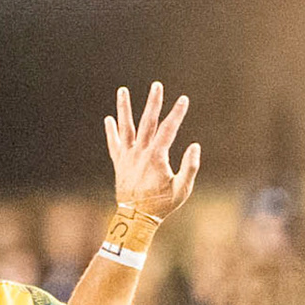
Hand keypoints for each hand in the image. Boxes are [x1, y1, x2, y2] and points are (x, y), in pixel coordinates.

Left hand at [105, 81, 199, 219]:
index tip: (183, 99)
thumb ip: (190, 167)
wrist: (136, 218)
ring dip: (124, 108)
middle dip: (153, 102)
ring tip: (122, 90)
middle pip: (147, 122)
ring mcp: (127, 157)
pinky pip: (114, 144)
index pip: (169, 129)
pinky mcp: (119, 163)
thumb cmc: (162, 205)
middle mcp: (140, 153)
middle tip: (156, 85)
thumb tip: (195, 146)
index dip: (177, 113)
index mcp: (156, 157)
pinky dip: (111, 131)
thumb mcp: (182, 190)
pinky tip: (109, 119)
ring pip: (125, 127)